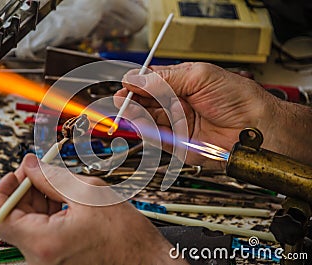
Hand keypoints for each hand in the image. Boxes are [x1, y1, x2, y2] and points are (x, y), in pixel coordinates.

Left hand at [0, 154, 186, 264]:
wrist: (146, 263)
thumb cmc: (126, 236)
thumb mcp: (90, 194)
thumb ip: (53, 178)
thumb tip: (29, 165)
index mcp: (44, 243)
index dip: (1, 190)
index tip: (16, 173)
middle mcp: (39, 259)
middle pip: (13, 219)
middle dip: (24, 190)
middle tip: (41, 171)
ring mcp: (46, 263)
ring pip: (26, 226)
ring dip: (36, 201)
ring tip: (58, 184)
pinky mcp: (55, 261)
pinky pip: (39, 235)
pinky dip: (45, 214)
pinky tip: (62, 200)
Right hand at [115, 62, 279, 166]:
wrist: (255, 127)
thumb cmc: (237, 98)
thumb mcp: (199, 76)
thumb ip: (165, 78)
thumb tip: (136, 78)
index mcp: (182, 84)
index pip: (151, 82)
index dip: (137, 83)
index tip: (126, 83)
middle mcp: (177, 104)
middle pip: (146, 102)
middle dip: (132, 99)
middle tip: (121, 99)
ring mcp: (177, 124)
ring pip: (148, 120)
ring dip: (135, 115)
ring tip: (126, 108)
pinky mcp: (178, 143)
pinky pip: (156, 137)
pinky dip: (146, 131)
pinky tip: (139, 122)